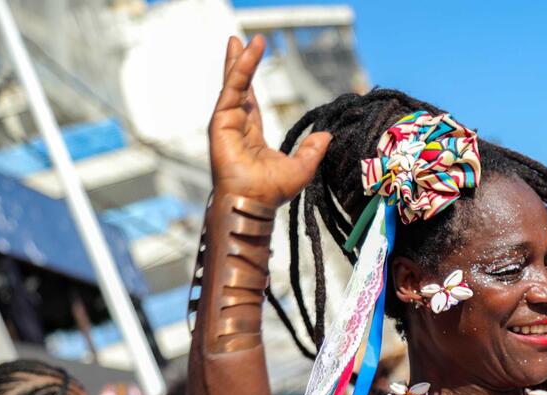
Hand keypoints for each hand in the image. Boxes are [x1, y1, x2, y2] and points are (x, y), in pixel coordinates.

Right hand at [209, 36, 330, 206]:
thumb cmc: (271, 192)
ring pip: (234, 84)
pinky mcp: (221, 121)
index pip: (250, 100)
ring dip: (240, 60)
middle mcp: (236, 125)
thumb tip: (326, 135)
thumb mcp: (301, 168)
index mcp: (250, 134)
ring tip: (243, 38)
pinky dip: (240, 69)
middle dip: (239, 63)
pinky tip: (245, 52)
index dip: (252, 80)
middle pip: (237, 86)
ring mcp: (226, 122)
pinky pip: (233, 89)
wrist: (253, 202)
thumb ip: (312, 150)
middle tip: (240, 40)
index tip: (254, 63)